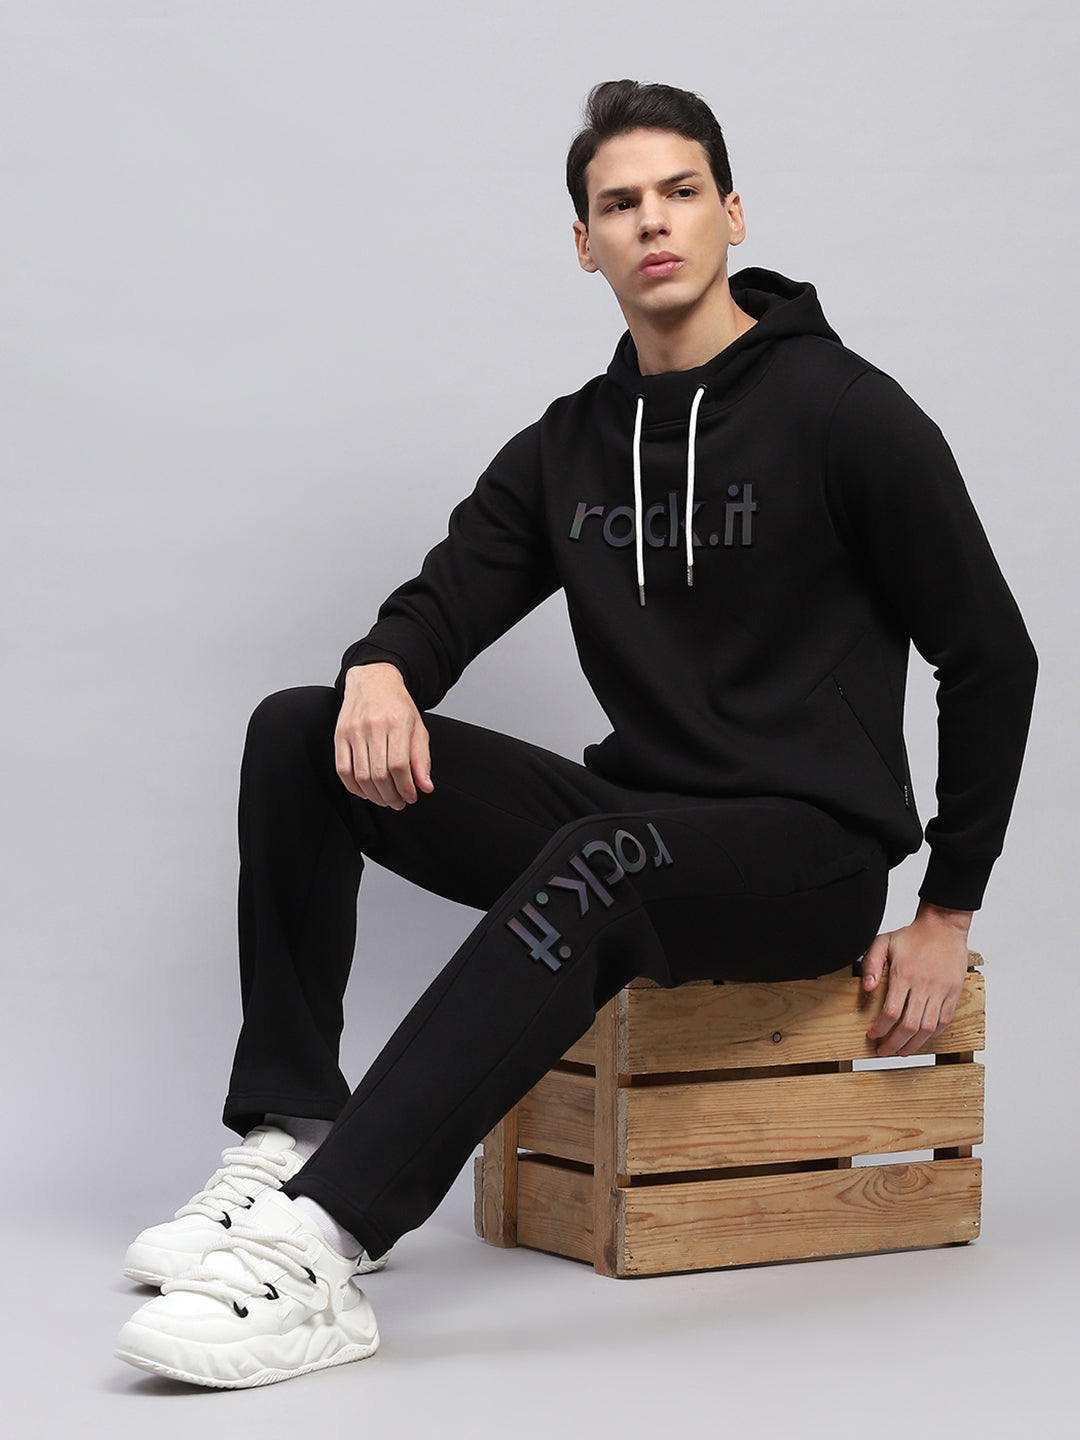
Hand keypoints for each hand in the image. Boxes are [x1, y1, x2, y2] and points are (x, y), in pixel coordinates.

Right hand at [334, 663, 433, 808]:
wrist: (372, 680)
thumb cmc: (397, 705)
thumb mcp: (417, 727)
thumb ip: (422, 758)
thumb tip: (425, 787)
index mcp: (396, 722)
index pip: (399, 765)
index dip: (406, 787)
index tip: (411, 797)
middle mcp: (373, 726)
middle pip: (379, 774)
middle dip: (391, 796)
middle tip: (399, 803)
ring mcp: (353, 731)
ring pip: (361, 776)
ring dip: (375, 796)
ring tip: (386, 800)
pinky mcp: (339, 735)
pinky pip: (343, 770)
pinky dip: (354, 787)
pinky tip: (366, 792)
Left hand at [860, 901, 971, 1056]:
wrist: (943, 927)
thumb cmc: (912, 935)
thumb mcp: (883, 942)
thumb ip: (871, 964)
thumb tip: (867, 989)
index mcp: (904, 975)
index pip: (891, 1012)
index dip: (880, 1029)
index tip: (872, 1035)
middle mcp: (923, 985)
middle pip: (909, 1025)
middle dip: (894, 1044)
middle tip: (884, 1051)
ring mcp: (941, 990)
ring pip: (928, 1028)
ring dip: (914, 1044)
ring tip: (902, 1051)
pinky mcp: (954, 992)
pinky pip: (945, 1020)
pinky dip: (933, 1034)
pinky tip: (922, 1039)